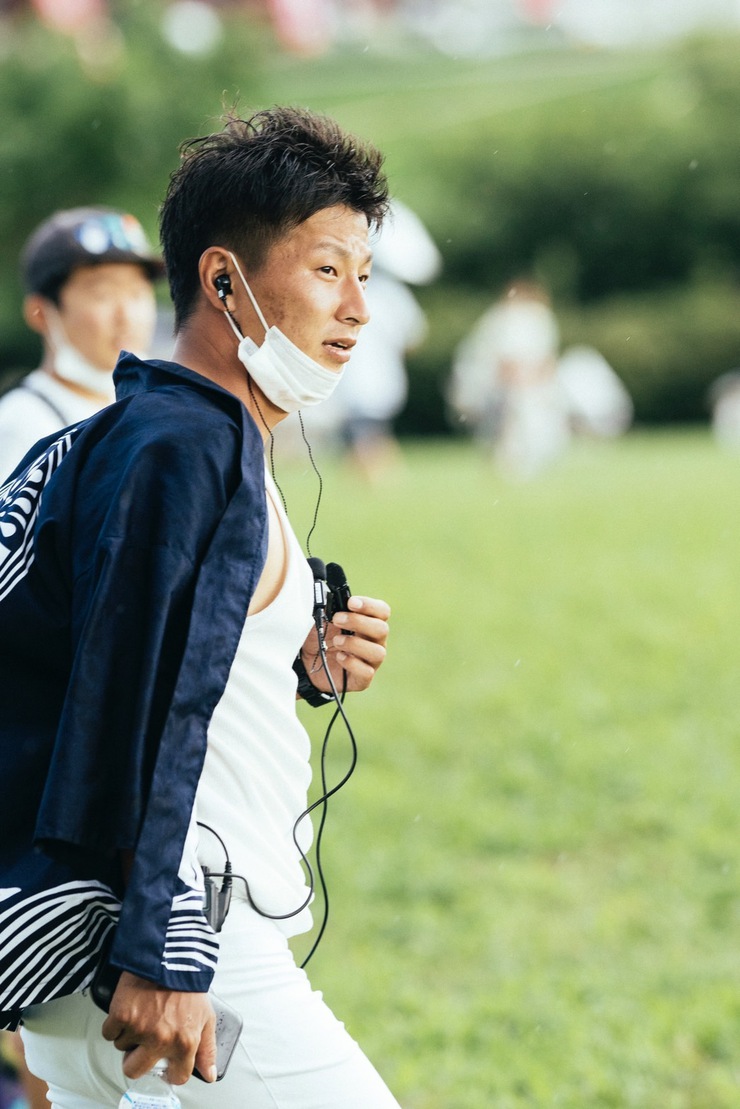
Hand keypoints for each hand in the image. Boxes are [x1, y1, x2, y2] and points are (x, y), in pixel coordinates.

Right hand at [101, 972, 216, 1084]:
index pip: (176, 1076)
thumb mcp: (206, 1016)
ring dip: (128, 1033)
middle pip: (135, 1070)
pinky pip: (109, 1032)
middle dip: (136, 1059)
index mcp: (184, 1043)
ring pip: (122, 1047)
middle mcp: (161, 1040)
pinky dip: (115, 1022)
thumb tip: (210, 1074)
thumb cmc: (188, 982)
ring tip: (141, 1011)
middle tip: (142, 1041)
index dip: (170, 1071)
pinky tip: (128, 1007)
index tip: (166, 1064)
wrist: (170, 953)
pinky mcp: (121, 1015)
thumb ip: (207, 1048)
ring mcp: (139, 1029)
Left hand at [300, 595, 389, 695]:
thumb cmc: (319, 636)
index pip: (382, 611)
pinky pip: (367, 672)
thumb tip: (326, 592)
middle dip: (359, 622)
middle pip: (382, 629)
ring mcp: (370, 661)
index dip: (370, 606)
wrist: (305, 662)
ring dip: (355, 644)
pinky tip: (339, 657)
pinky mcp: (362, 679)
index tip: (351, 602)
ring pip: (378, 652)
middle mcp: (374, 641)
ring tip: (336, 642)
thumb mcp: (320, 617)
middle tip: (337, 619)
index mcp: (368, 622)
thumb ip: (329, 605)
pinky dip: (352, 663)